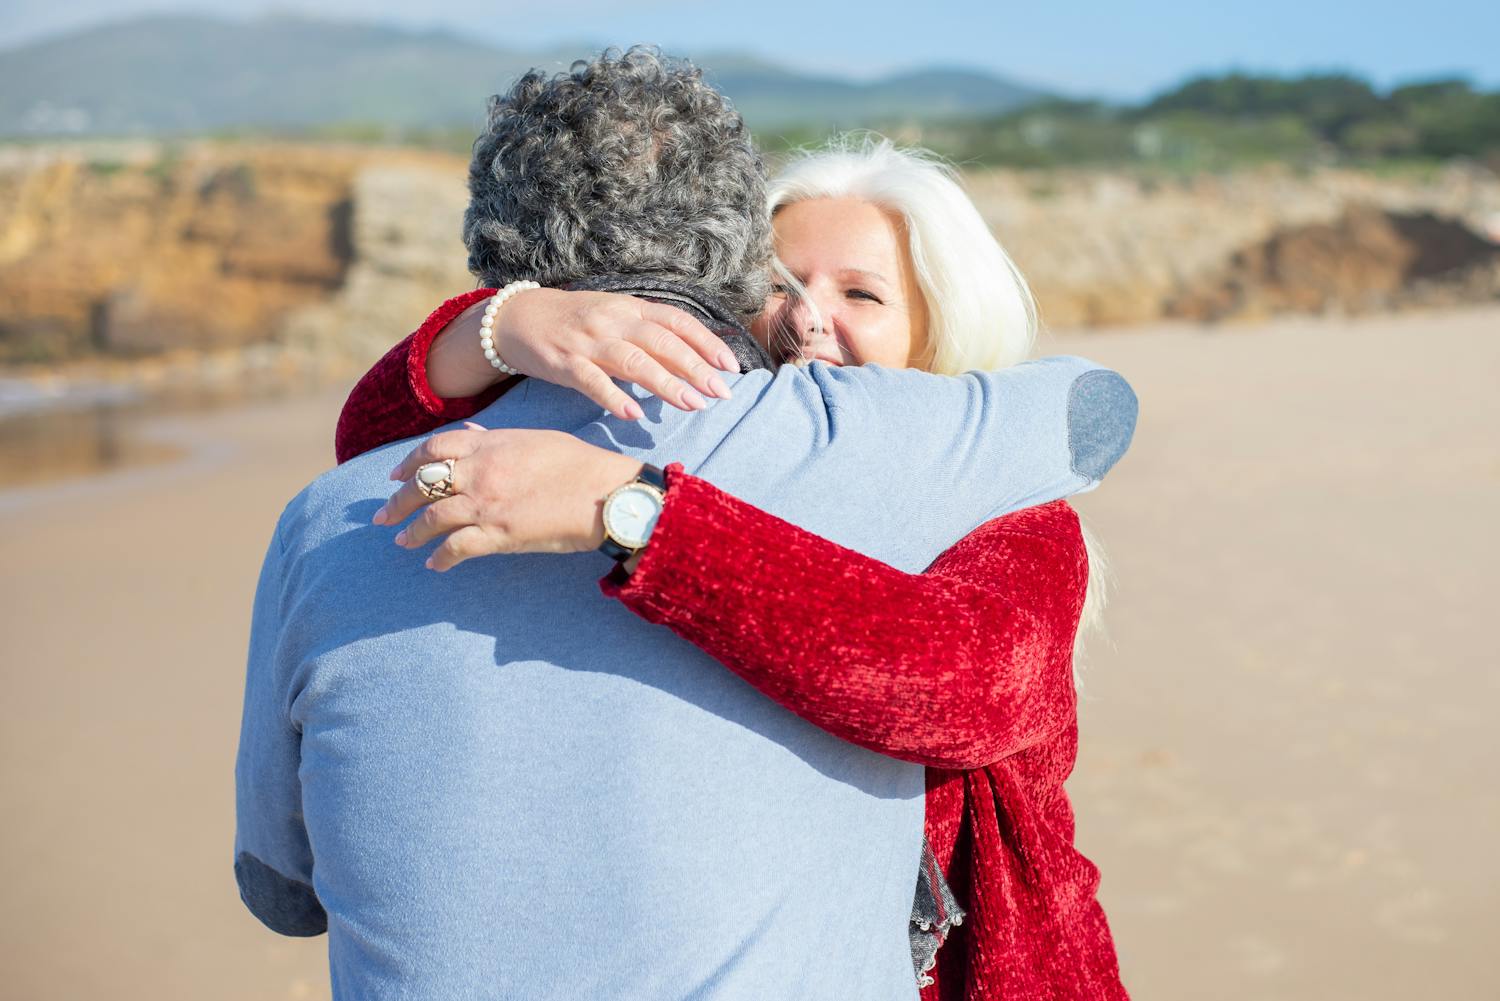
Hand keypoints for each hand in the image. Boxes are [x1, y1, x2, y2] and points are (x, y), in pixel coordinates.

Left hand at [372, 423, 643, 570]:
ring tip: (401, 540)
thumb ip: (496, 437)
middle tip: (381, 515)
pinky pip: (457, 547)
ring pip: (432, 517)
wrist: (606, 494)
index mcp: (491, 444)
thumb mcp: (534, 440)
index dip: (409, 462)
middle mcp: (482, 471)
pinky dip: (441, 557)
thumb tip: (470, 433)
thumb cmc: (579, 464)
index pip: (434, 448)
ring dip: (411, 531)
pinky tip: (434, 564)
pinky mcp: (500, 535)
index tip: (396, 475)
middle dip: (397, 500)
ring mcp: (488, 503)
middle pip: (424, 483)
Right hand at [427, 287, 739, 419]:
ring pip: (635, 361)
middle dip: (696, 368)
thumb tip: (691, 360)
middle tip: (722, 393)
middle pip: (663, 342)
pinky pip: (593, 381)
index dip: (707, 342)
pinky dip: (615, 397)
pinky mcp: (565, 363)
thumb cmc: (574, 320)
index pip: (677, 321)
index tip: (731, 366)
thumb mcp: (614, 315)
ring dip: (667, 384)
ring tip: (693, 405)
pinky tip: (635, 414)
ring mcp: (589, 341)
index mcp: (630, 307)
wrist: (517, 317)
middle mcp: (614, 320)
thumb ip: (648, 333)